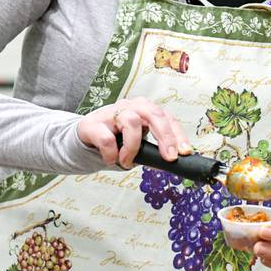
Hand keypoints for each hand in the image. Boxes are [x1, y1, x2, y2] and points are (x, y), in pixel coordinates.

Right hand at [77, 97, 191, 168]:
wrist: (85, 135)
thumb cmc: (116, 138)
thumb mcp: (137, 145)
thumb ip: (152, 152)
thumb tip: (168, 164)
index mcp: (145, 109)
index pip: (167, 118)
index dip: (178, 135)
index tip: (185, 153)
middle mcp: (131, 106)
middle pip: (154, 113)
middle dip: (165, 136)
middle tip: (169, 157)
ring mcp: (112, 112)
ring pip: (131, 123)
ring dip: (132, 148)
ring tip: (127, 161)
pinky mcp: (94, 123)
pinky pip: (107, 139)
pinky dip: (112, 154)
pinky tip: (110, 160)